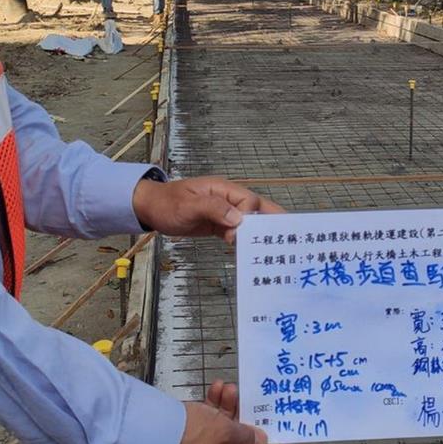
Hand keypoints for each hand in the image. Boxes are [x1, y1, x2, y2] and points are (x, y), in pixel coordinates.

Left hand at [132, 176, 284, 242]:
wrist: (151, 208)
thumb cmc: (167, 204)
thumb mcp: (187, 206)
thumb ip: (213, 208)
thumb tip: (239, 218)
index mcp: (223, 189)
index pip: (248, 201)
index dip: (251, 217)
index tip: (244, 235)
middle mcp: (228, 199)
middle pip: (256, 209)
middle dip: (272, 222)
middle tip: (291, 238)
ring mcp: (224, 212)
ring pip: (250, 221)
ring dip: (261, 233)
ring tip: (278, 250)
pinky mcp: (219, 224)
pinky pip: (237, 232)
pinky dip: (245, 241)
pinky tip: (253, 254)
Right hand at [167, 381, 277, 443]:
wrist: (154, 426)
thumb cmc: (192, 435)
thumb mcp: (226, 432)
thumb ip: (247, 437)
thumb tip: (260, 441)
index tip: (274, 438)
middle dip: (241, 418)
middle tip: (248, 401)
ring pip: (221, 430)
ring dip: (227, 407)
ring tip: (229, 387)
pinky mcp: (187, 440)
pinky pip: (206, 425)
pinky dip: (212, 408)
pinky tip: (216, 387)